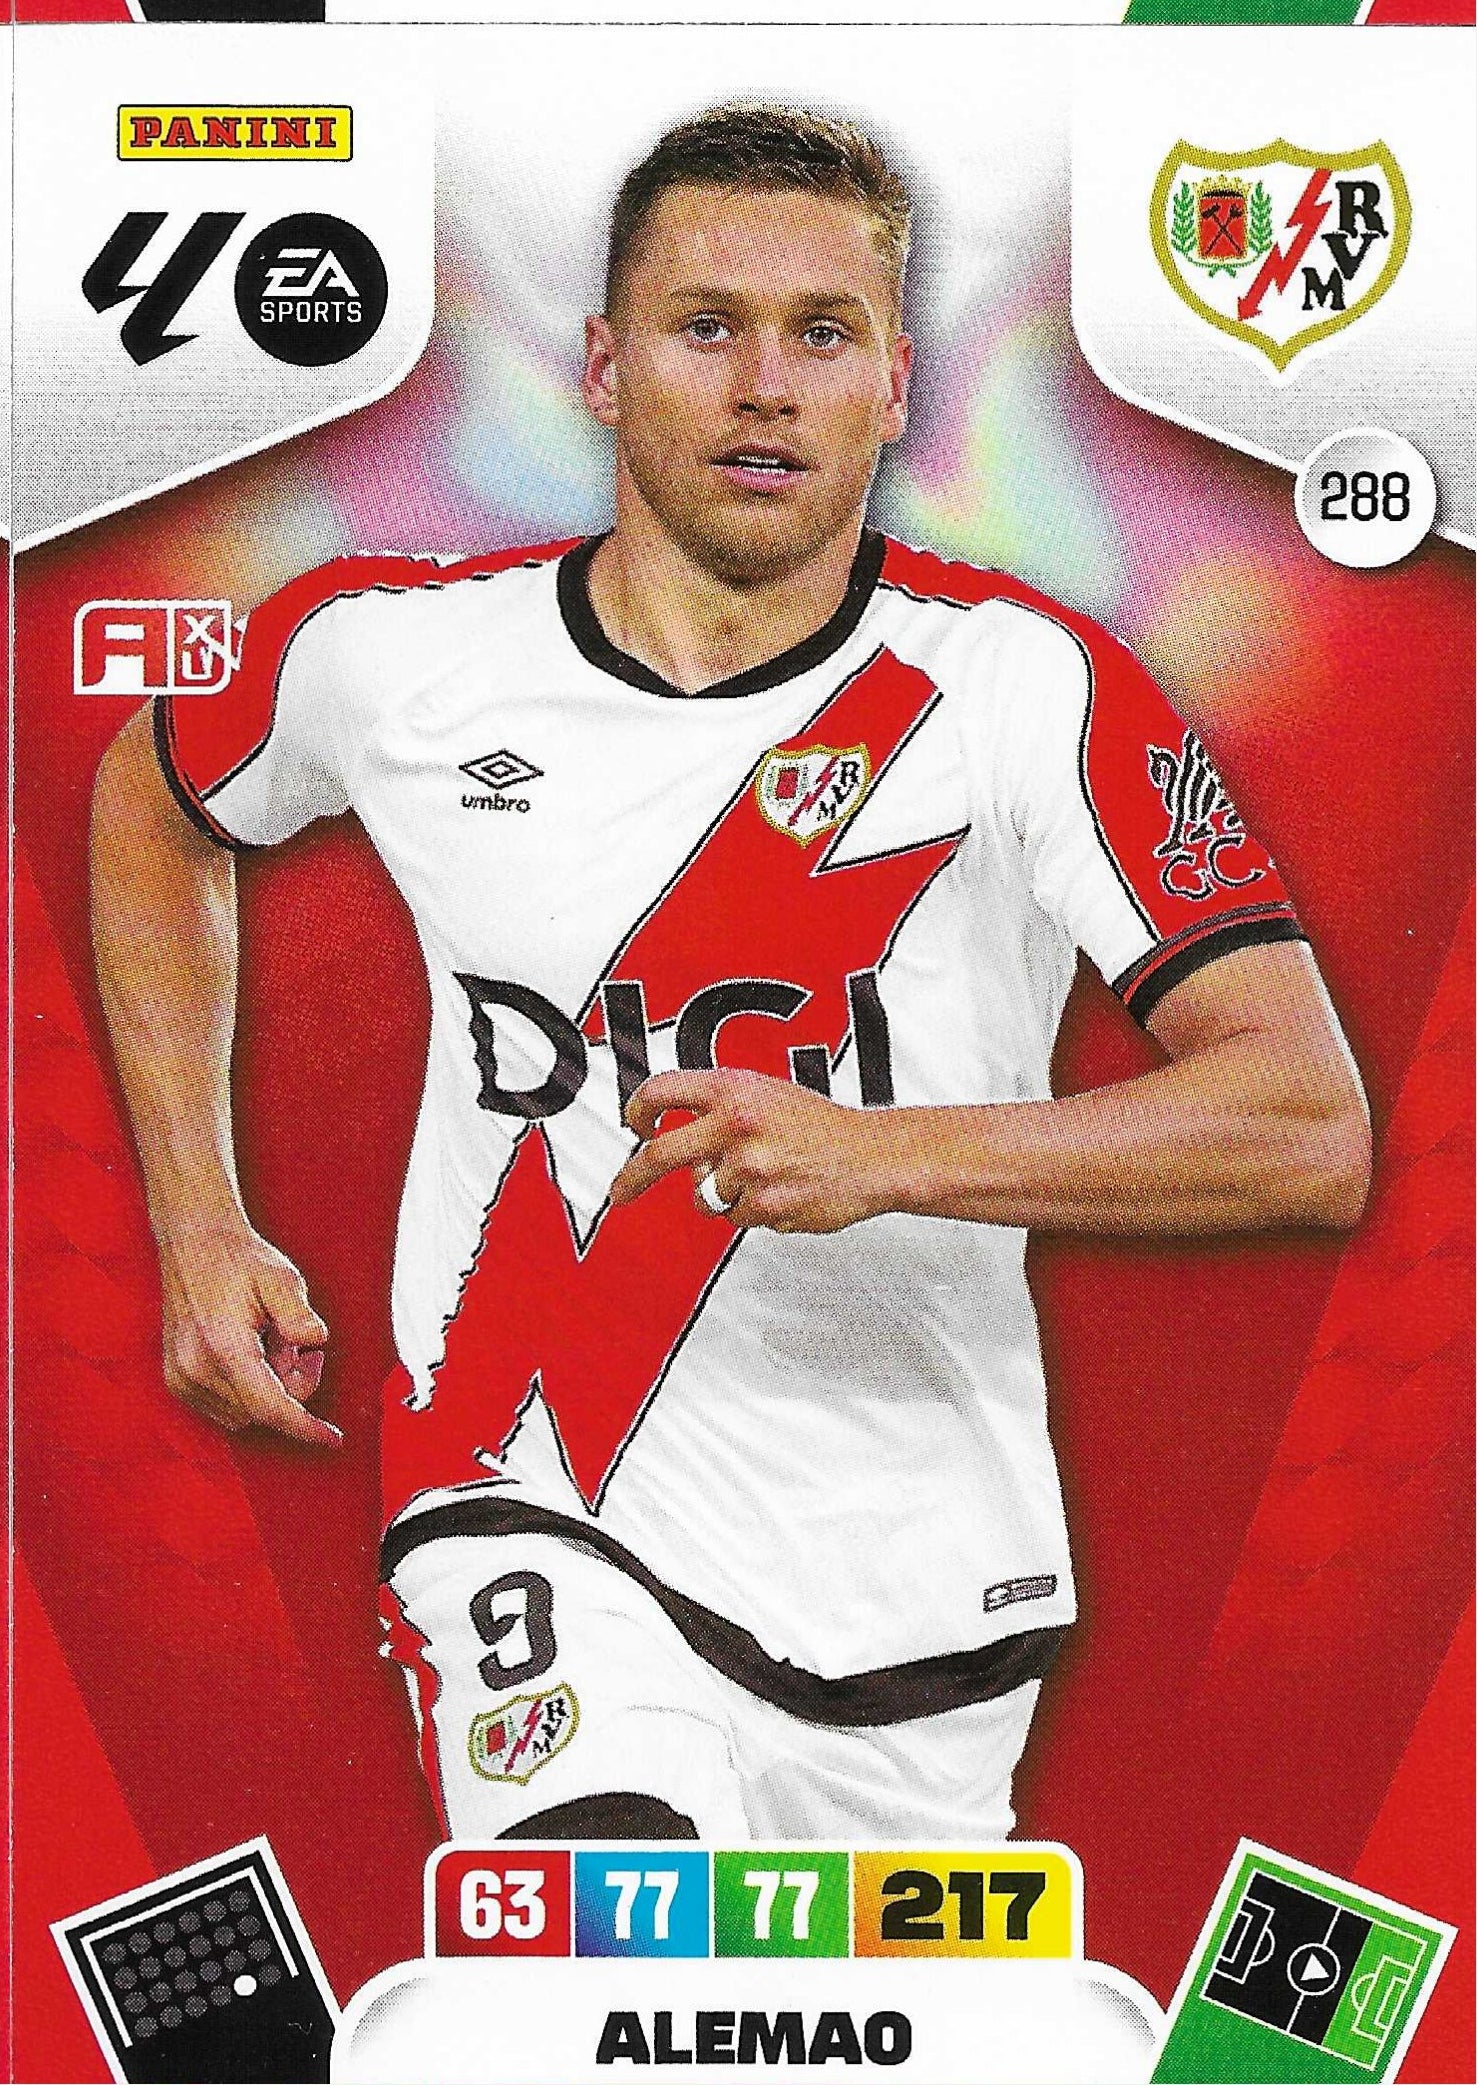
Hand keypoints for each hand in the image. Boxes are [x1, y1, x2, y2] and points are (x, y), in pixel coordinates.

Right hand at [157, 1220, 338, 1446]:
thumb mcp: (281, 1278)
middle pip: (264, 1411)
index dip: (305, 1427)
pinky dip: (250, 1389)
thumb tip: (314, 1342)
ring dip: (269, 1387)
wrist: (193, 1244)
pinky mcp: (179, 1382)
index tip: (332, 1439)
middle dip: (291, 1385)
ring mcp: (183, 1379)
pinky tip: (252, 1352)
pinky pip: (228, 1407)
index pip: (270, 1406)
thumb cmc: (235, 1259)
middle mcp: (196, 1370)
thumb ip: (300, 1315)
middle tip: (293, 1342)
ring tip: (268, 1340)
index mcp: (222, 1347)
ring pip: (246, 1413)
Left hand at [610, 1068, 890, 1233]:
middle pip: (658, 1155)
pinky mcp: (763, 1205)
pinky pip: (735, 1218)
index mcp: (734, 1088)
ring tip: (764, 1178)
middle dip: (632, 1178)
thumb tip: (666, 1128)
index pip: (661, 1091)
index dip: (638, 1111)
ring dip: (723, 1195)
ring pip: (702, 1195)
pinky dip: (753, 1212)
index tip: (635, 1128)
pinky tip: (783, 1193)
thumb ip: (718, 1105)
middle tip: (620, 1191)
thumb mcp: (766, 1094)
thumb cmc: (820, 1127)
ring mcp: (748, 1167)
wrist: (874, 1157)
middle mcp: (736, 1123)